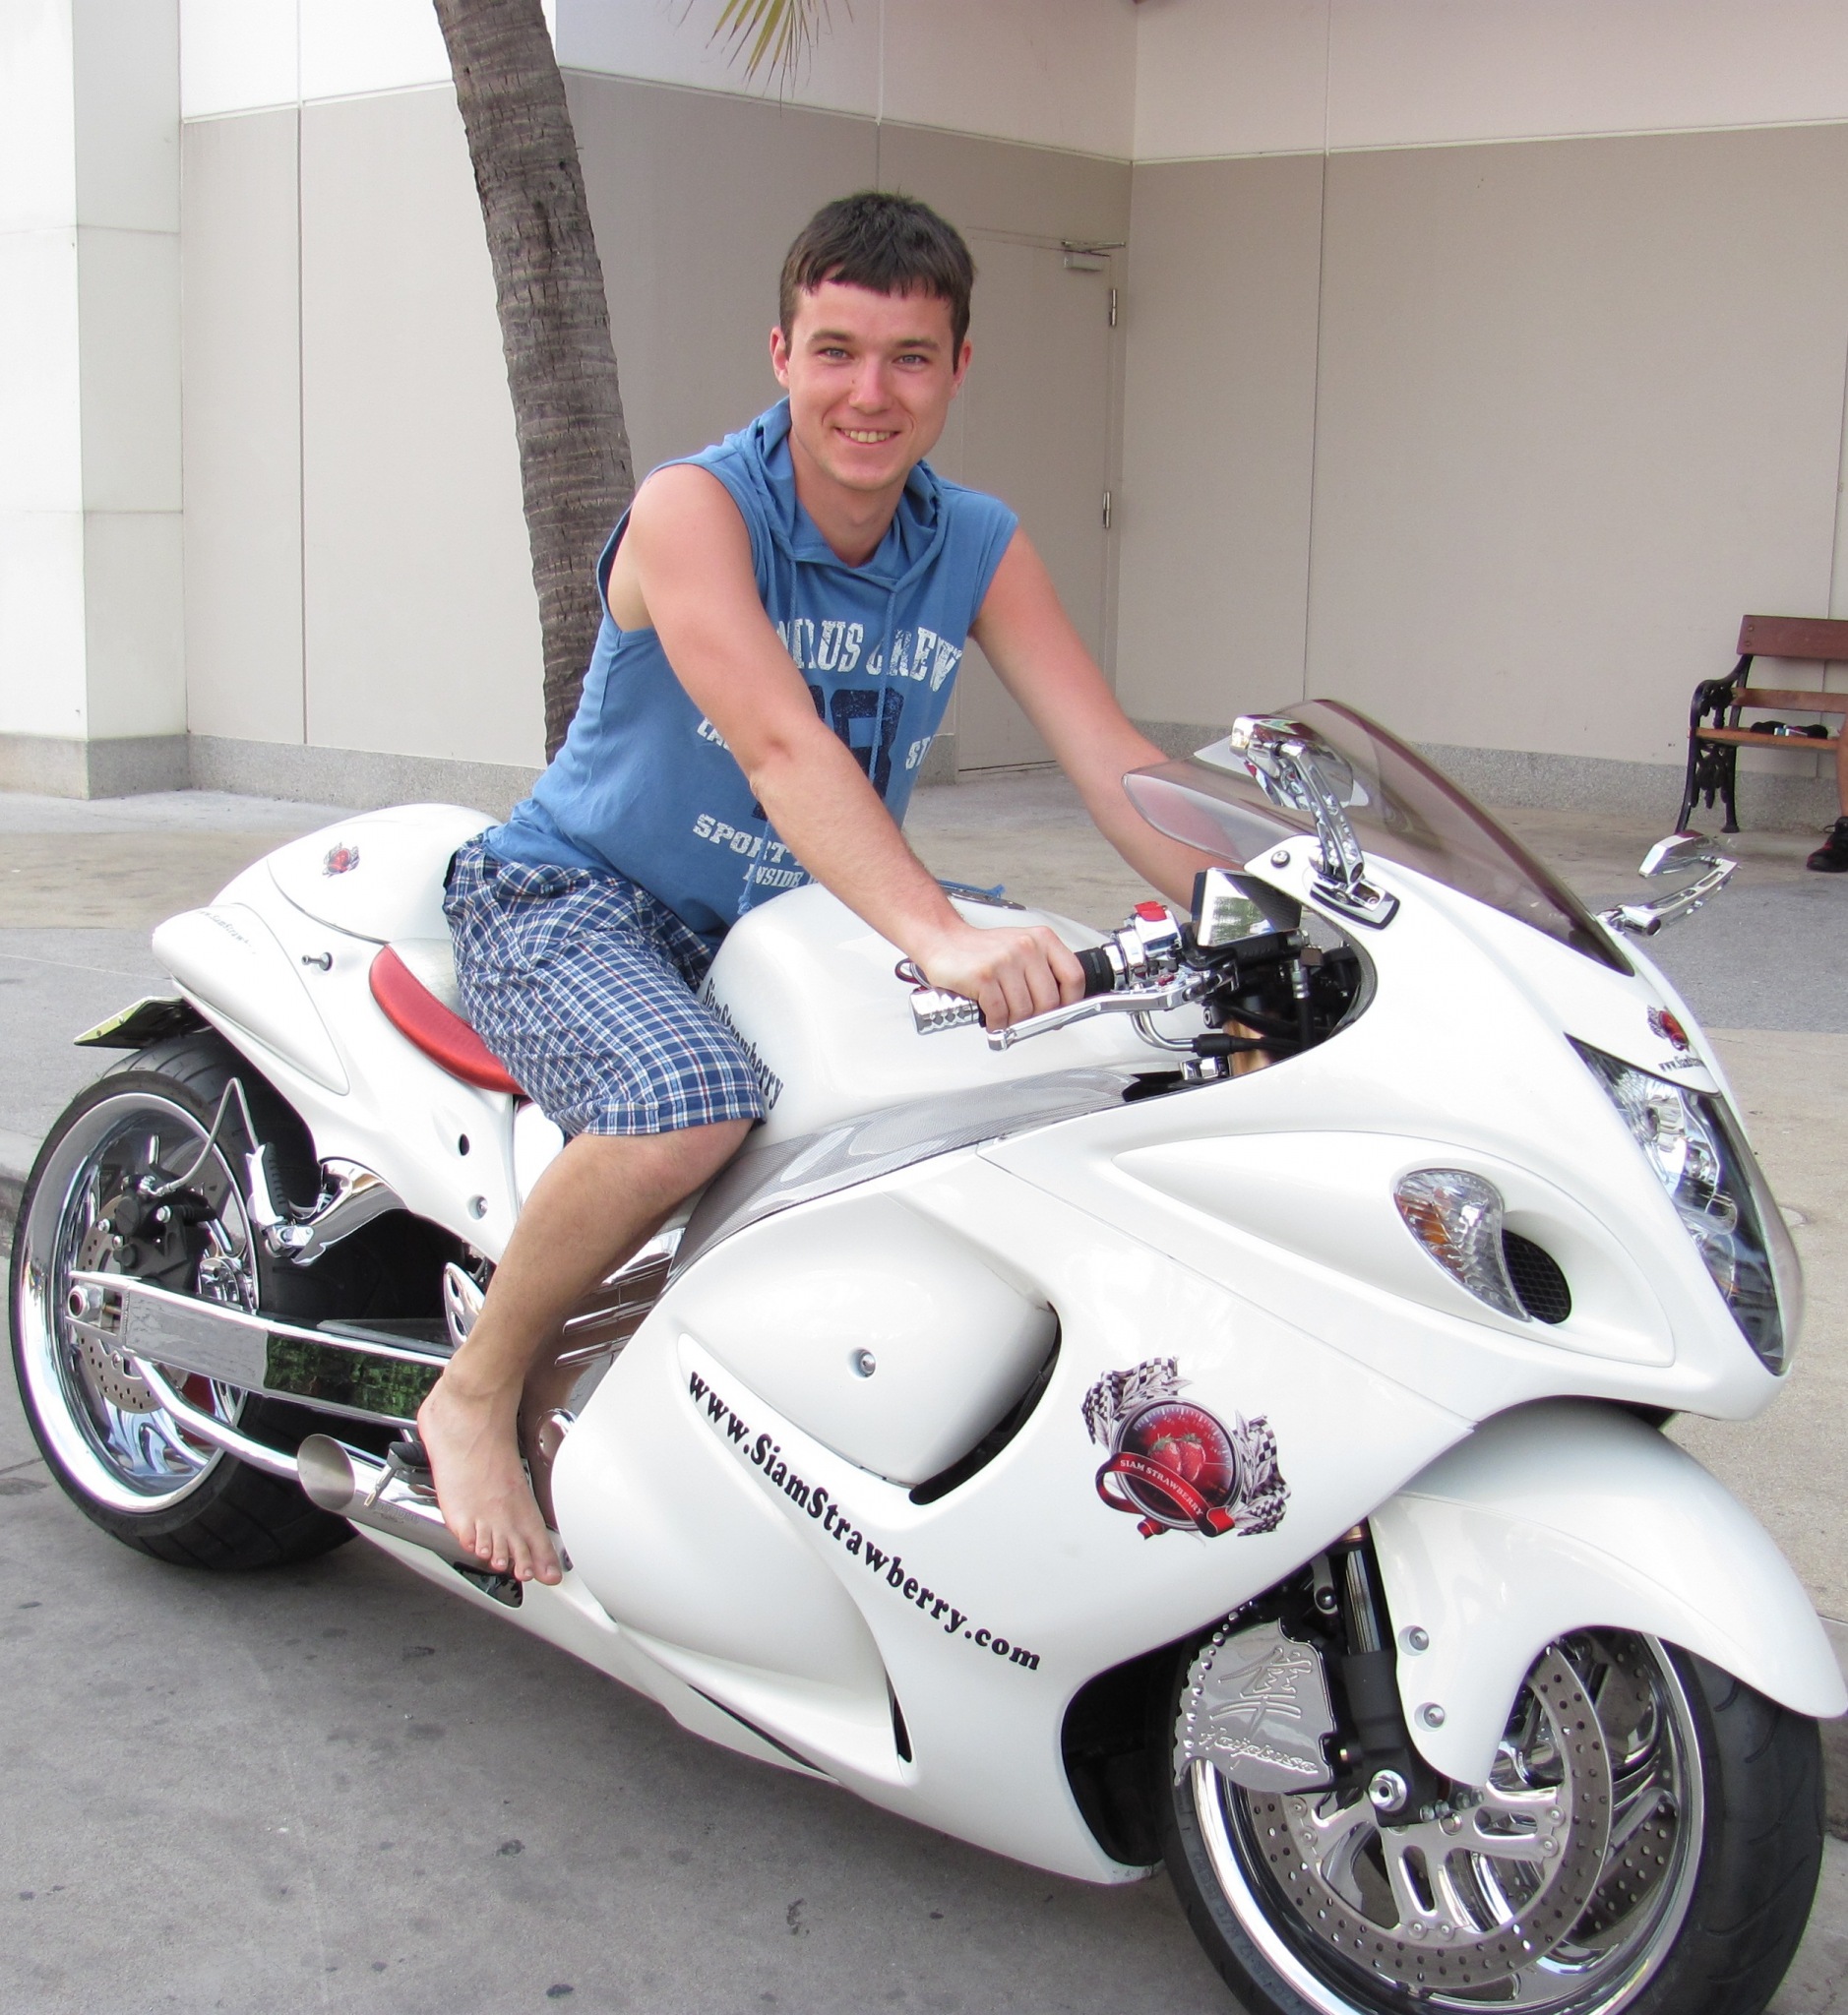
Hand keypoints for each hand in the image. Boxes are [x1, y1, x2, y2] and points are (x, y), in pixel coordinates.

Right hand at [911, 920, 1085, 1029]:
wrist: (944, 941)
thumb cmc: (983, 951)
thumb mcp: (1021, 949)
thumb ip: (1043, 971)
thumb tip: (1059, 1007)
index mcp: (1042, 939)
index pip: (1073, 977)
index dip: (1070, 1003)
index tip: (1060, 1014)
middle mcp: (1026, 947)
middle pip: (1049, 1001)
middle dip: (1036, 1018)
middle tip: (1025, 1021)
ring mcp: (1004, 961)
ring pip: (1024, 1010)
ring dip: (1013, 1023)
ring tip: (1004, 1018)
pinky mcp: (983, 976)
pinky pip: (1000, 1013)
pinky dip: (996, 1024)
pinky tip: (992, 1020)